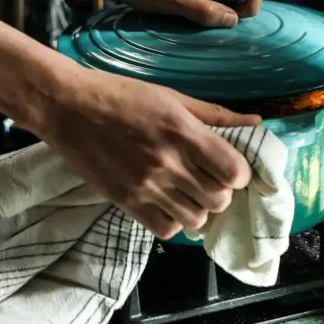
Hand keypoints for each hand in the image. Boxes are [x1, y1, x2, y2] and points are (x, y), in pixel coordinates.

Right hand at [41, 64, 260, 237]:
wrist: (67, 108)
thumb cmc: (121, 95)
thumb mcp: (171, 96)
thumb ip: (215, 115)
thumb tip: (256, 122)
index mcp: (182, 131)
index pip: (233, 171)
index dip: (238, 171)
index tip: (229, 165)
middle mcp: (167, 162)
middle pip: (218, 199)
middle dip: (220, 190)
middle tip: (208, 176)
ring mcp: (146, 186)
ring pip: (196, 219)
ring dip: (198, 206)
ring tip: (187, 189)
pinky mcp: (126, 202)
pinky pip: (166, 229)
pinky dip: (173, 219)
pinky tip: (167, 201)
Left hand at [78, 0, 272, 27]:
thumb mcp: (170, 0)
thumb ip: (203, 9)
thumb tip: (233, 20)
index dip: (255, 3)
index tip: (236, 22)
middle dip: (249, 4)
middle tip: (226, 22)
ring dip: (236, 5)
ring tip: (216, 21)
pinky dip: (224, 2)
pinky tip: (208, 15)